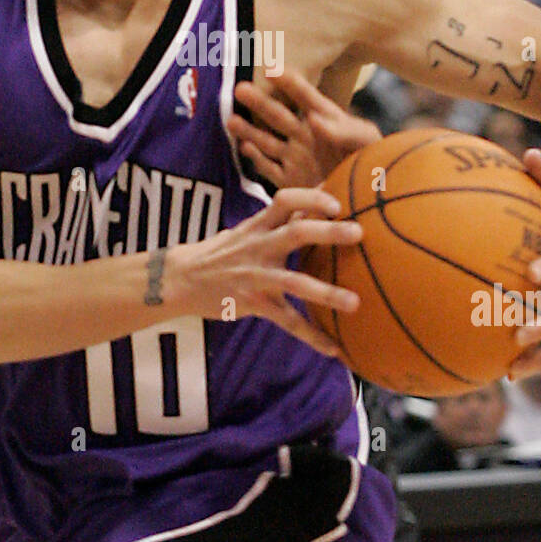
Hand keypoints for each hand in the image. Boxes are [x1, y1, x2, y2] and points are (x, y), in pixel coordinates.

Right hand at [171, 187, 363, 358]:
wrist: (181, 279)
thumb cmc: (225, 251)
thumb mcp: (250, 228)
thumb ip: (282, 216)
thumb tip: (321, 192)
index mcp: (260, 225)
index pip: (285, 200)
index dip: (311, 198)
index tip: (337, 201)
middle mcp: (260, 247)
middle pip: (296, 233)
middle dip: (327, 232)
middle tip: (359, 232)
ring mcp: (256, 277)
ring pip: (294, 282)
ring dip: (325, 292)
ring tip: (355, 303)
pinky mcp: (254, 304)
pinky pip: (286, 322)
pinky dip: (312, 336)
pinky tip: (335, 349)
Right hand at [227, 69, 380, 188]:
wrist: (373, 201)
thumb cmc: (377, 165)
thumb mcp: (366, 143)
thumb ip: (344, 130)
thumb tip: (313, 118)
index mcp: (326, 122)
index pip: (305, 97)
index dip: (289, 83)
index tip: (270, 69)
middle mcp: (306, 138)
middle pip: (278, 115)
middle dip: (259, 102)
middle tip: (238, 88)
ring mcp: (296, 159)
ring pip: (266, 140)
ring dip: (249, 130)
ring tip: (230, 119)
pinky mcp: (291, 181)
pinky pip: (269, 168)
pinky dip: (256, 159)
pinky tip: (244, 150)